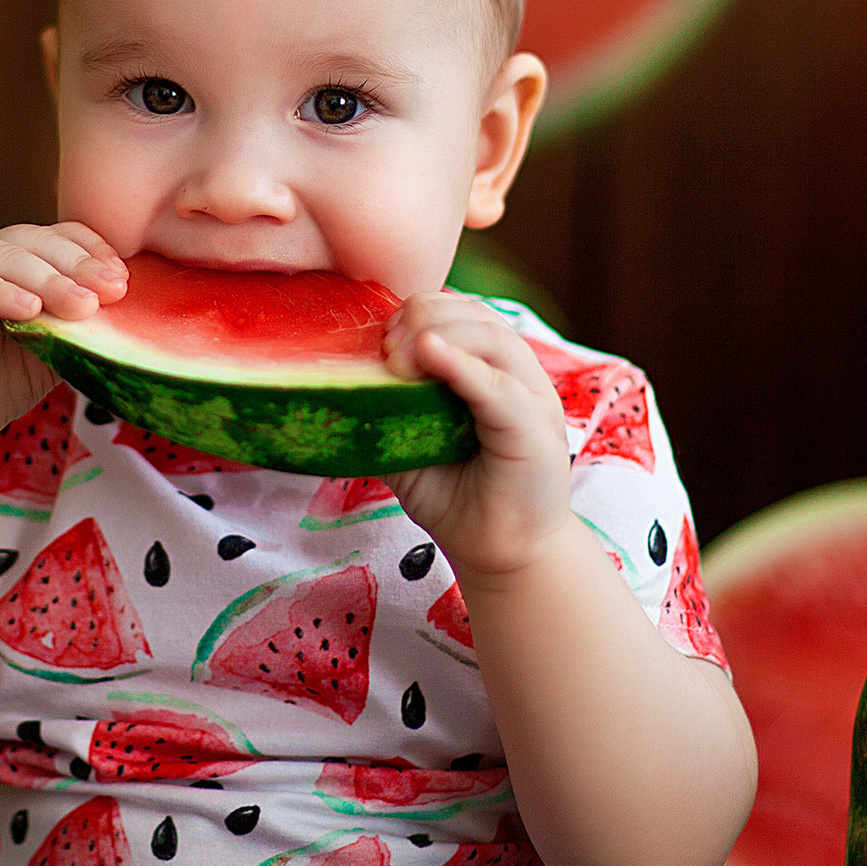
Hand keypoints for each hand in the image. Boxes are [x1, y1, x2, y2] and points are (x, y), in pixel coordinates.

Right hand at [0, 223, 126, 452]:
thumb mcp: (53, 349)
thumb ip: (80, 323)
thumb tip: (132, 308)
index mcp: (13, 261)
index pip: (56, 237)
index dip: (91, 251)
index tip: (122, 280)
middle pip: (33, 242)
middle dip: (76, 265)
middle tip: (110, 290)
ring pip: (1, 255)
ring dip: (45, 279)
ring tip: (79, 305)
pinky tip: (27, 309)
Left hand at [379, 293, 577, 580]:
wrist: (499, 553)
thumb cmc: (456, 498)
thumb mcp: (406, 446)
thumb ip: (382, 411)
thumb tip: (332, 386)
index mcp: (491, 369)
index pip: (460, 311)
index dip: (418, 311)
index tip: (380, 339)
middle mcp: (517, 375)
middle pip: (474, 314)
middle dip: (422, 318)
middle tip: (385, 353)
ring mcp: (531, 399)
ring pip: (491, 337)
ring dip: (439, 334)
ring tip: (397, 358)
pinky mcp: (534, 431)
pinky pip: (498, 387)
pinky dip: (463, 366)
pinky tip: (429, 354)